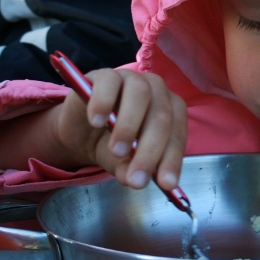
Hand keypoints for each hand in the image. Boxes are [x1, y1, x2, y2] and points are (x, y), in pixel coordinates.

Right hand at [54, 68, 187, 189]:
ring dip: (129, 125)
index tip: (166, 184)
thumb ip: (132, 169)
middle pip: (161, 116)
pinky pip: (109, 83)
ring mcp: (132, 79)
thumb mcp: (123, 163)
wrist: (81, 129)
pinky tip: (97, 122)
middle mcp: (157, 91)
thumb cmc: (112, 143)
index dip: (172, 159)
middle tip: (136, 176)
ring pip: (140, 94)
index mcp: (172, 111)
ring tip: (116, 150)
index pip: (177, 134)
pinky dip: (103, 103)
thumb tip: (135, 181)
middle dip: (150, 150)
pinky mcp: (105, 75)